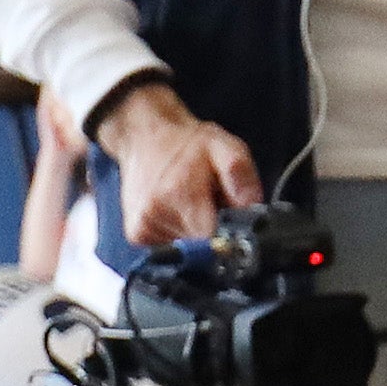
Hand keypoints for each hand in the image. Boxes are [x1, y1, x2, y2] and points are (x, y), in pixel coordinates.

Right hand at [97, 82, 256, 249]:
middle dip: (212, 230)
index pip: (213, 239)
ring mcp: (141, 227)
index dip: (228, 235)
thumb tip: (252, 206)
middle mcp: (155, 214)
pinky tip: (176, 211)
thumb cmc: (188, 143)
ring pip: (185, 249)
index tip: (228, 218)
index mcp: (179, 194)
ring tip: (190, 204)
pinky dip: (178, 234)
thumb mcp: (224, 146)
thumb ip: (240, 175)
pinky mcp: (134, 234)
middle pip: (201, 247)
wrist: (144, 136)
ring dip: (194, 231)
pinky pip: (167, 247)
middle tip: (208, 203)